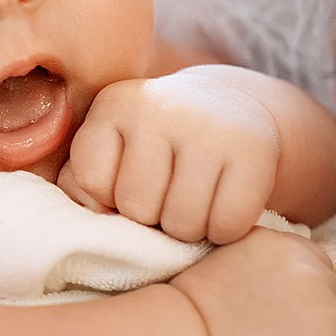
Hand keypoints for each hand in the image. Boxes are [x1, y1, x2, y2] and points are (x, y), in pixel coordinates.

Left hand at [57, 69, 282, 242]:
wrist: (233, 110)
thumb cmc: (159, 145)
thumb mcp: (114, 149)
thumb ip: (82, 182)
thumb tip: (91, 212)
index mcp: (116, 103)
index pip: (91, 179)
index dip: (109, 197)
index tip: (128, 181)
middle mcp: (161, 107)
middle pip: (137, 208)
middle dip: (151, 218)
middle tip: (167, 196)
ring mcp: (209, 127)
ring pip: (182, 224)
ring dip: (188, 229)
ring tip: (193, 201)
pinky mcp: (253, 151)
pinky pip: (227, 226)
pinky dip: (225, 231)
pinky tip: (223, 204)